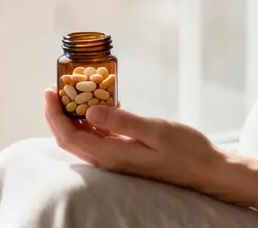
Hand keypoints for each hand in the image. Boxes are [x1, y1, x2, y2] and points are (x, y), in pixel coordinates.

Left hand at [43, 88, 228, 189]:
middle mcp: (110, 160)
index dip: (55, 114)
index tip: (50, 90)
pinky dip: (93, 120)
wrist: (206, 170)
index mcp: (113, 155)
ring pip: (84, 138)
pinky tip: (102, 105)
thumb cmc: (186, 150)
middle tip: (56, 88)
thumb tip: (90, 110)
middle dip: (58, 113)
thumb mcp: (155, 130)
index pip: (70, 136)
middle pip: (71, 138)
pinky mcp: (126, 155)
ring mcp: (118, 159)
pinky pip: (100, 138)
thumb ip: (122, 121)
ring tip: (74, 92)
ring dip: (74, 116)